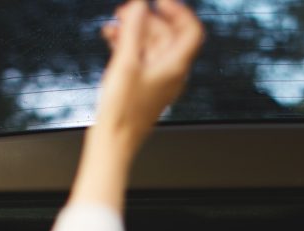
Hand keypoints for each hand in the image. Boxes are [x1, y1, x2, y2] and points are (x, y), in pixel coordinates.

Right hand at [96, 0, 204, 152]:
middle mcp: (171, 74)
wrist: (113, 142)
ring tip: (113, 24)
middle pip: (167, 36)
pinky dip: (128, 45)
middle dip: (146, 19)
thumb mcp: (126, 63)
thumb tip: (140, 5)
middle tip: (124, 10)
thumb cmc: (122, 111)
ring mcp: (157, 80)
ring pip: (151, 46)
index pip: (192, 31)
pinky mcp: (144, 86)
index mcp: (176, 68)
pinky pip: (141, 58)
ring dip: (133, 31)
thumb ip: (134, 30)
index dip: (178, 11)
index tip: (158, 1)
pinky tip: (112, 39)